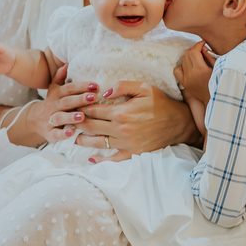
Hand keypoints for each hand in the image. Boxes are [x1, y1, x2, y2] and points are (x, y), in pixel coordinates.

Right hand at [26, 64, 99, 145]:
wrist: (35, 121)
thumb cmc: (52, 103)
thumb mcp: (54, 89)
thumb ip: (60, 77)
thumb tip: (67, 64)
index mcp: (56, 94)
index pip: (69, 88)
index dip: (81, 86)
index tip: (95, 86)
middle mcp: (53, 106)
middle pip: (67, 102)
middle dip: (80, 99)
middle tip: (93, 97)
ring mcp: (50, 119)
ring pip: (60, 117)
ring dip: (71, 116)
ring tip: (82, 116)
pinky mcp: (50, 133)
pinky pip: (56, 134)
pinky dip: (63, 134)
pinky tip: (72, 133)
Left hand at [74, 81, 197, 158]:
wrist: (179, 123)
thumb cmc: (161, 103)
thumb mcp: (144, 87)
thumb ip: (122, 86)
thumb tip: (103, 93)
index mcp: (122, 112)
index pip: (93, 110)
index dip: (80, 107)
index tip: (72, 105)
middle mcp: (121, 129)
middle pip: (90, 127)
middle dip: (76, 123)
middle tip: (66, 121)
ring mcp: (126, 143)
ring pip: (97, 143)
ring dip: (82, 140)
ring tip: (73, 137)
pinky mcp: (132, 153)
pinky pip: (112, 159)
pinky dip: (100, 159)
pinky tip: (91, 158)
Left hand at [174, 42, 215, 103]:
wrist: (214, 99)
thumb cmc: (219, 82)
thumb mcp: (217, 68)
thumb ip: (210, 56)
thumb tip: (203, 47)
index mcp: (201, 70)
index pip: (194, 51)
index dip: (198, 44)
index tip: (203, 43)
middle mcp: (191, 74)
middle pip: (187, 53)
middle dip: (194, 49)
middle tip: (201, 51)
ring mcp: (186, 79)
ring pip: (182, 60)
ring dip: (189, 57)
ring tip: (197, 59)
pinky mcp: (184, 83)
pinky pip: (177, 70)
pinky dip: (182, 66)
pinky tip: (189, 67)